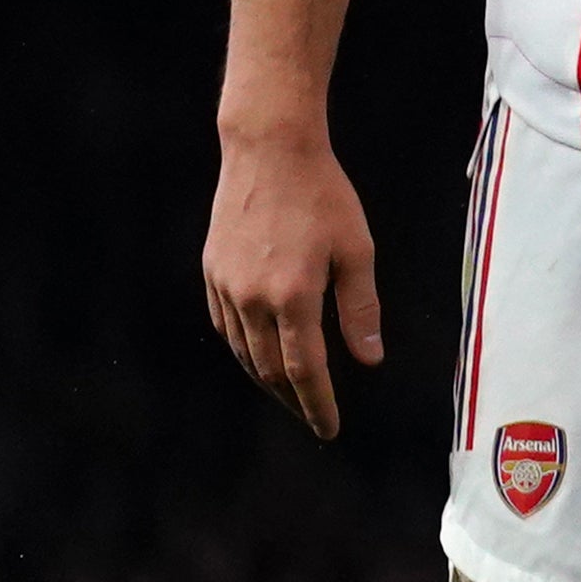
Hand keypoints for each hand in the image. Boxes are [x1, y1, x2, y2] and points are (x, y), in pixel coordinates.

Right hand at [201, 124, 382, 441]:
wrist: (269, 152)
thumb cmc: (323, 197)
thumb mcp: (357, 251)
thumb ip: (361, 308)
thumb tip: (369, 360)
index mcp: (293, 297)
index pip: (304, 371)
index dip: (317, 405)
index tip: (329, 429)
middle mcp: (252, 298)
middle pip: (269, 370)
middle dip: (293, 401)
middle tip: (313, 419)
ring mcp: (226, 286)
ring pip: (243, 352)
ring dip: (266, 380)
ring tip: (290, 396)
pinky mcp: (211, 272)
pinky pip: (226, 326)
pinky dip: (244, 350)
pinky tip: (259, 355)